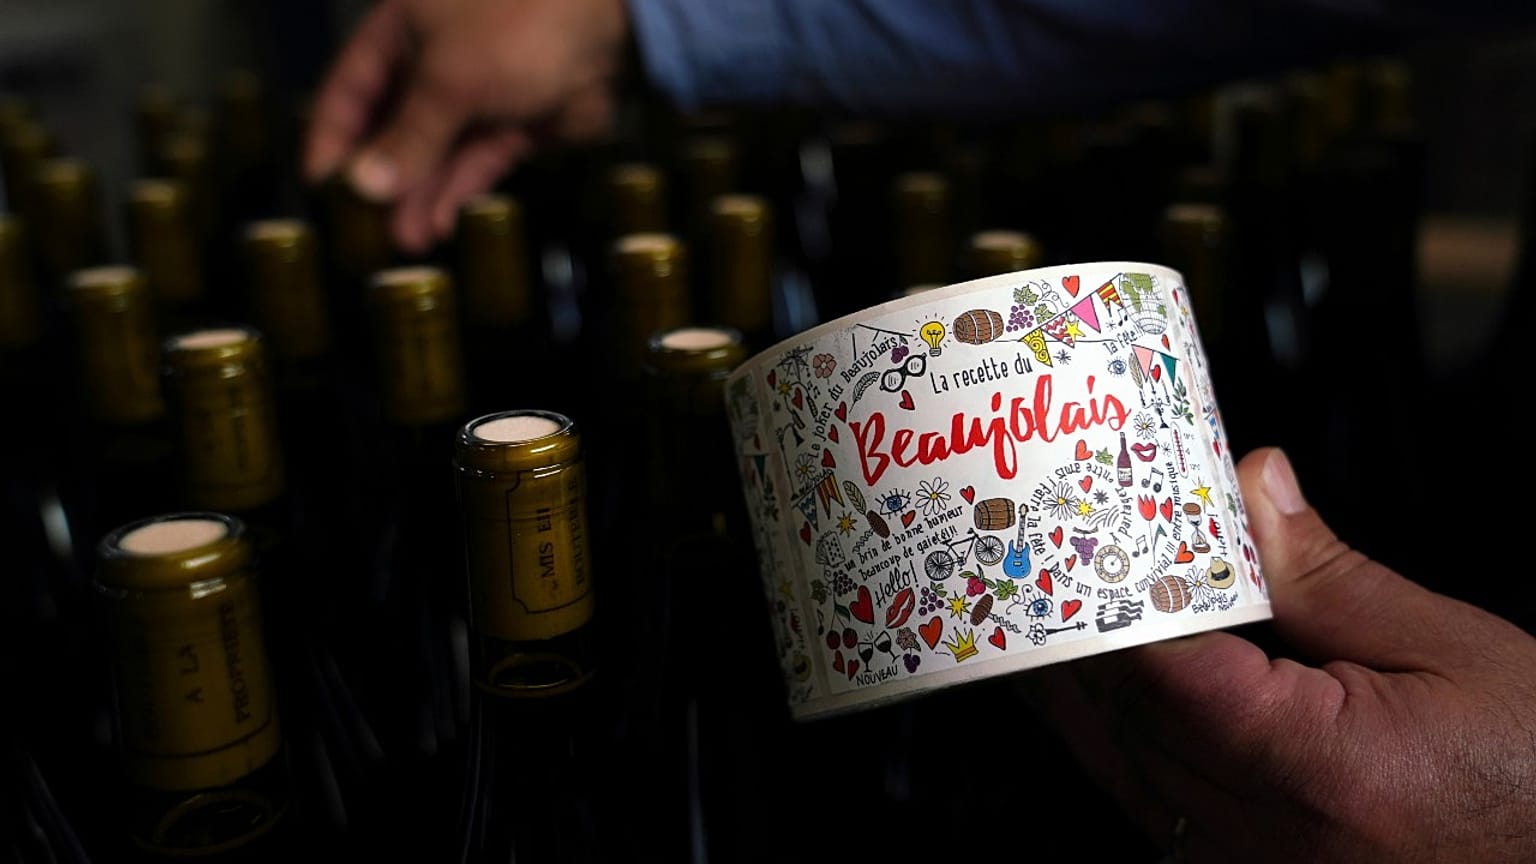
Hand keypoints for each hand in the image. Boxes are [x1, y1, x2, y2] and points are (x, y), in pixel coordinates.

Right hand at [303, 0, 627, 252]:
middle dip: (380, 179)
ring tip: (403, 240)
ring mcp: (477, 97)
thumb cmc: (518, 20)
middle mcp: (435, 64)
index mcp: (404, 32)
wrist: (606, 23)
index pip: (351, 88)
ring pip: (435, 154)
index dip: (333, 136)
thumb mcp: (449, 79)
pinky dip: (457, 192)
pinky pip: (474, 164)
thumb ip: (408, 135)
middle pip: (393, 129)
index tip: (320, 184)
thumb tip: (365, 185)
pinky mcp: (514, 126)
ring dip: (418, 197)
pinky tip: (437, 222)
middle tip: (364, 227)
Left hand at [1025, 448, 1535, 862]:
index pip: (1156, 670)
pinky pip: (1144, 798)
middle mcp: (1262, 839)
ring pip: (1114, 761)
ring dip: (1082, 680)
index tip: (1081, 531)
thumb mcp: (1448, 649)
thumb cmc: (1531, 774)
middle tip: (1050, 548)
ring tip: (1060, 599)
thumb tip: (1248, 489)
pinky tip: (1109, 680)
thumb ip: (1326, 575)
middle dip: (1077, 629)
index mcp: (1315, 770)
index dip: (1104, 597)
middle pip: (1119, 715)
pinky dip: (1119, 732)